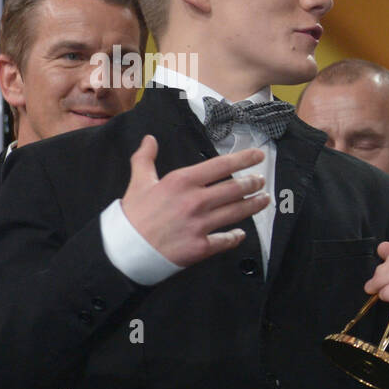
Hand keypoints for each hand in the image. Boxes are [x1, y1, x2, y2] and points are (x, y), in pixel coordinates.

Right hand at [120, 135, 268, 266]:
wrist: (124, 249)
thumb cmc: (133, 214)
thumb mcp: (139, 182)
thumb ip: (145, 159)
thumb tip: (150, 139)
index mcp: (182, 181)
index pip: (221, 166)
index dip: (243, 159)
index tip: (258, 155)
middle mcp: (195, 201)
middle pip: (234, 189)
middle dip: (253, 183)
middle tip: (261, 180)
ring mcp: (199, 225)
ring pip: (236, 212)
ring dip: (253, 205)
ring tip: (264, 200)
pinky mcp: (200, 247)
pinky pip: (226, 240)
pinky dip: (236, 237)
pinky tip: (241, 233)